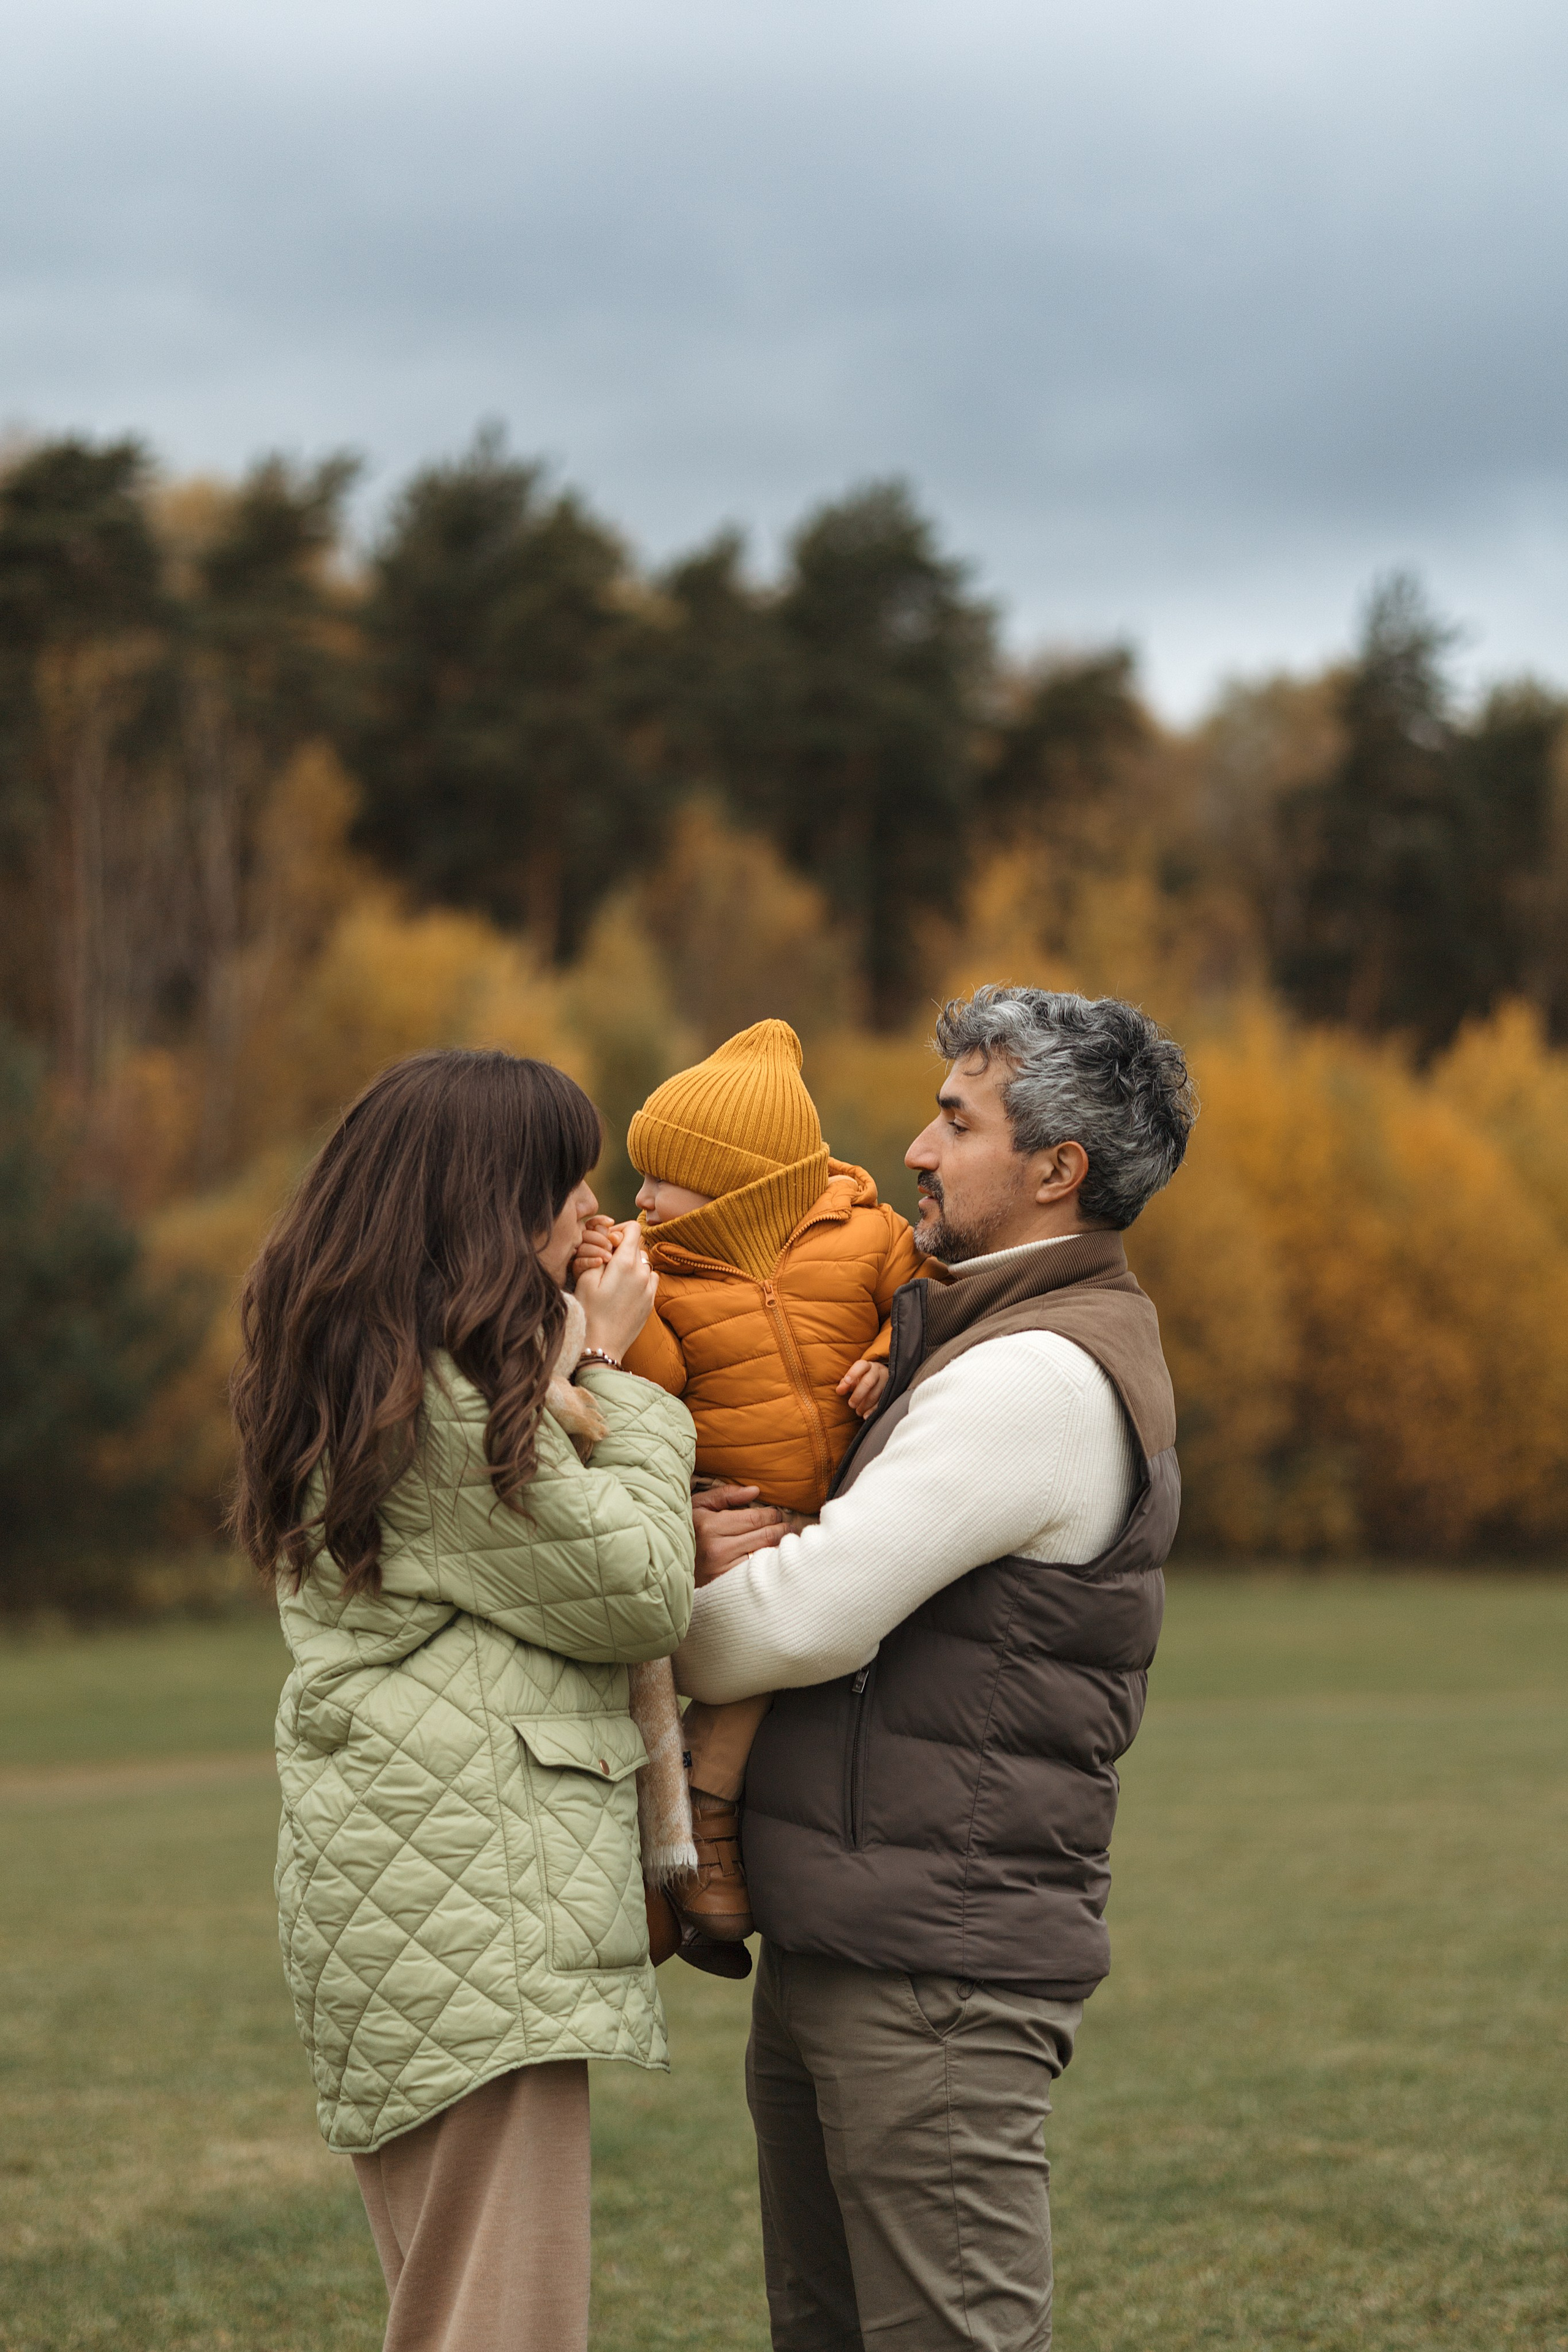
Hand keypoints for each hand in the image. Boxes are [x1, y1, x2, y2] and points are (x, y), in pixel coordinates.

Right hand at [574, 1221, 656, 1360]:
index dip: (619, 1230)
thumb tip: (611, 1242)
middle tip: (607, 1261)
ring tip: (615, 1276)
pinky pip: (651, 1278)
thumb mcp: (585, 1279)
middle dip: (624, 1247)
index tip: (608, 1241)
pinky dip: (640, 1277)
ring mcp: (649, 1288)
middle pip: (638, 1245)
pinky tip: (625, 1288)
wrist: (601, 1346)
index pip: (633, 1229)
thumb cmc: (588, 1313)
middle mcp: (642, 1273)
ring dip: (633, 1263)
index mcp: (625, 1264)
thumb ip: (600, 1255)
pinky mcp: (651, 1301)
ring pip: (645, 1262)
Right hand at [692, 1484, 788, 1585]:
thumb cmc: (685, 1529)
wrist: (664, 1562)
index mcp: (711, 1525)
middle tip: (788, 1527)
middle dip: (782, 1529)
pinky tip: (771, 1559)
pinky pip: (754, 1573)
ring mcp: (721, 1570)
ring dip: (779, 1548)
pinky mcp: (724, 1585)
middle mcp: (717, 1549)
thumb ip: (725, 1495)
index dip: (773, 1515)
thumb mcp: (698, 1505)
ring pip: (764, 1556)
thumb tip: (755, 1491)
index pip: (756, 1518)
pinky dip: (767, 1565)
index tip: (778, 1514)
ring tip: (784, 1541)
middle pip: (765, 1536)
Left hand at [836, 1360, 888, 1418]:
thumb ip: (845, 1384)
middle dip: (858, 1394)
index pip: (861, 1366)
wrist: (882, 1380)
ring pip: (876, 1393)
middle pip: (868, 1382)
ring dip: (865, 1405)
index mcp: (867, 1366)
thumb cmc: (863, 1379)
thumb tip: (839, 1390)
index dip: (853, 1373)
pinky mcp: (891, 1392)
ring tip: (858, 1411)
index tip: (847, 1381)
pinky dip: (873, 1410)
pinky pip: (882, 1402)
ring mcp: (886, 1382)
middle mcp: (878, 1372)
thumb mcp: (853, 1379)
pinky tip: (866, 1416)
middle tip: (851, 1404)